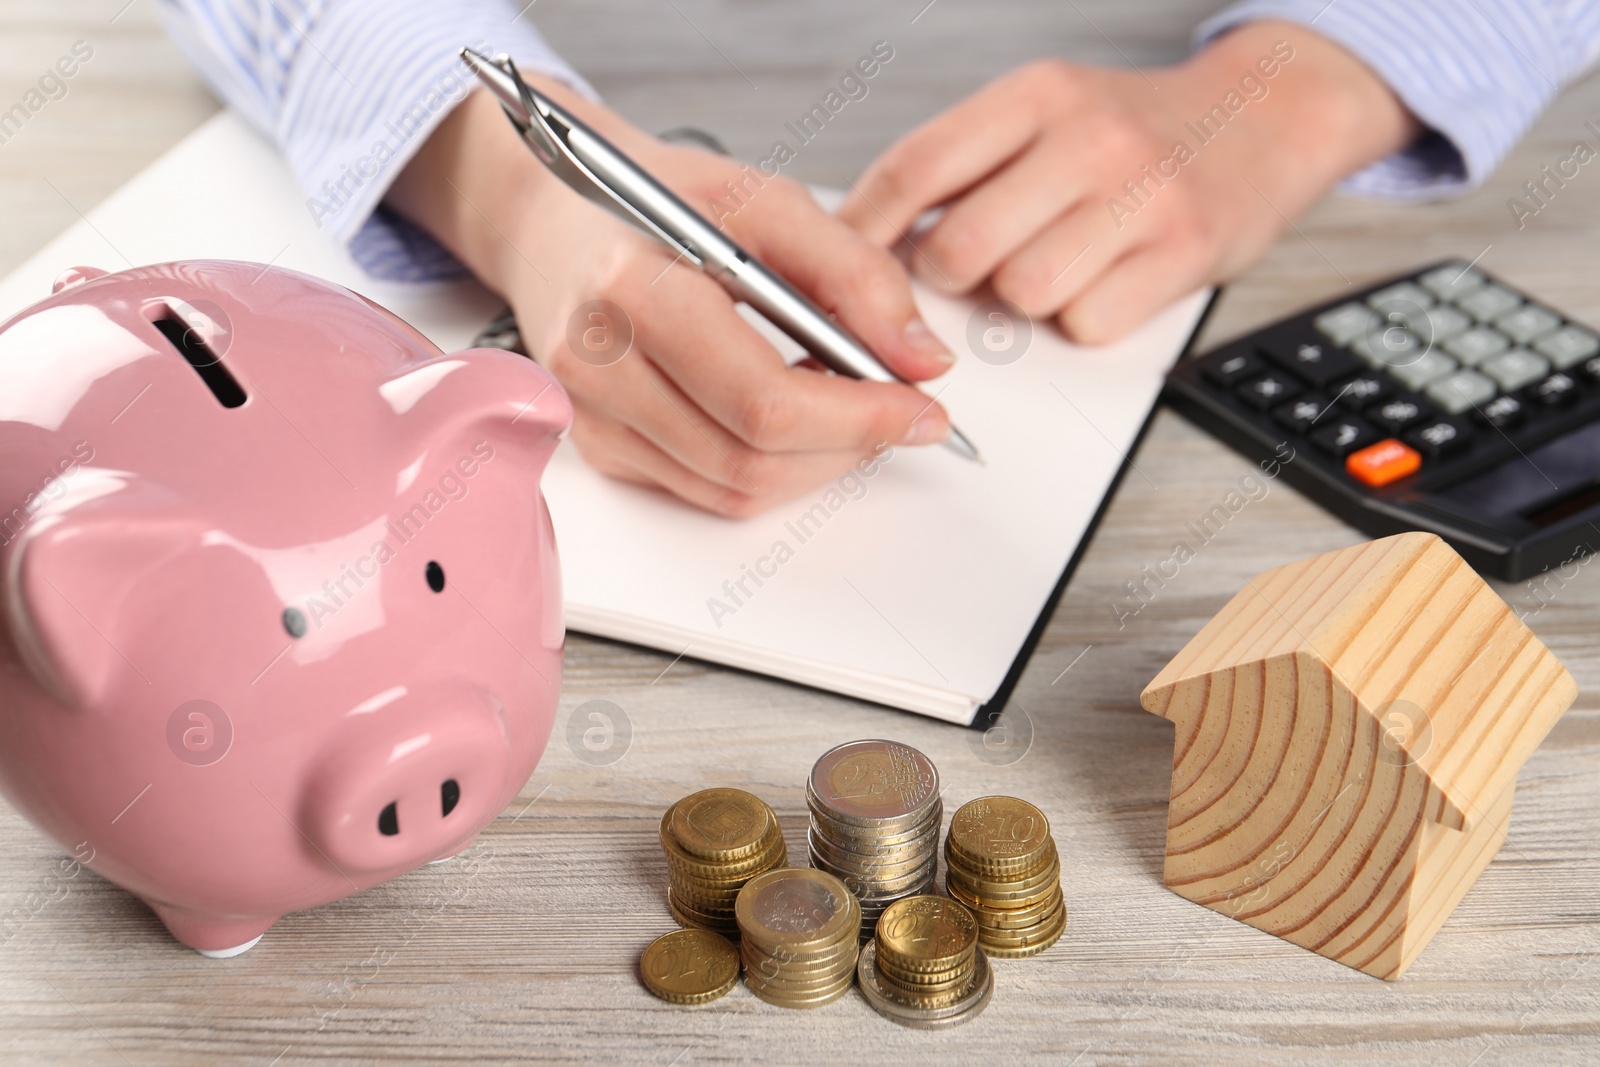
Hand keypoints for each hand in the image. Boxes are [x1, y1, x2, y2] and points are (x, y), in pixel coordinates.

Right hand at [388, 76, 954, 517]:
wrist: (557, 219)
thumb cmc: (659, 200)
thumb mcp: (766, 203)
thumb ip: (856, 276)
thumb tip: (923, 361)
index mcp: (633, 292)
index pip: (763, 401)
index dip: (859, 418)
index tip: (925, 407)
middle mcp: (597, 367)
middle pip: (751, 460)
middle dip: (849, 446)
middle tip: (902, 410)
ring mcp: (591, 418)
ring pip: (735, 489)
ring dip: (816, 462)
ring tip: (849, 402)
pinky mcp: (599, 447)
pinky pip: (706, 490)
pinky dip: (771, 466)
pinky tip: (793, 413)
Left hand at [838, 21, 1418, 343]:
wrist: (1269, 115)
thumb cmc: (1138, 130)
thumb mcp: (1049, 112)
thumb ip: (968, 164)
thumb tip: (873, 238)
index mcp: (1038, 94)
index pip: (918, 168)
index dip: (866, 229)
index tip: (846, 265)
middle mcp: (1089, 137)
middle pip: (960, 250)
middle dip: (952, 277)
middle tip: (979, 267)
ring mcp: (1141, 196)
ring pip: (1021, 295)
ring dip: (1024, 300)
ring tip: (1058, 264)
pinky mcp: (1184, 253)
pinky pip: (1088, 323)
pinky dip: (1085, 319)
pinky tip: (1106, 281)